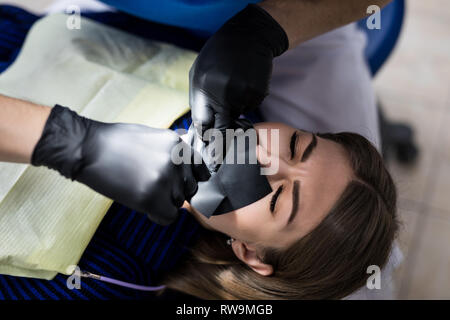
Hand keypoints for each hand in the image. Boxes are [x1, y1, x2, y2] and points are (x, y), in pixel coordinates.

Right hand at [31, 105, 209, 224]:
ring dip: (164, 203)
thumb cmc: (115, 142)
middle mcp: (176, 160)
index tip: (178, 184)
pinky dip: (159, 216)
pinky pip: (169, 216)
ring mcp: (165, 178)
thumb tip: (187, 155)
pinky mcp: (151, 197)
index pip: (199, 169)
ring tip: (143, 194)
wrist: (87, 148)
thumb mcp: (151, 136)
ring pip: (179, 202)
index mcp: (177, 144)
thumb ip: (171, 149)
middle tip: (153, 189)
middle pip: (190, 188)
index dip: (188, 179)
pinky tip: (145, 209)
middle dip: (174, 191)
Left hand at [189, 4, 287, 138]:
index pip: (203, 126)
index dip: (205, 138)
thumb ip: (198, 101)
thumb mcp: (198, 74)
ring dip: (235, 110)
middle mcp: (224, 94)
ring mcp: (243, 95)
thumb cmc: (218, 56)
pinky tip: (244, 83)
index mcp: (204, 89)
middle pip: (222, 130)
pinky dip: (247, 101)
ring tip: (233, 86)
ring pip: (238, 117)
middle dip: (221, 137)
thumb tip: (200, 128)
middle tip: (221, 139)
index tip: (208, 146)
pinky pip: (250, 107)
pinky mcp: (259, 94)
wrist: (250, 37)